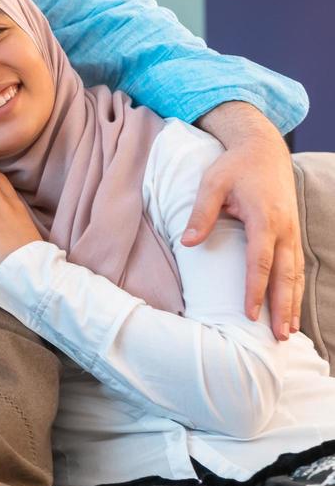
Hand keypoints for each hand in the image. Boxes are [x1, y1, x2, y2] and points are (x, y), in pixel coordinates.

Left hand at [186, 102, 301, 338]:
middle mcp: (284, 229)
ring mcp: (292, 231)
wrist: (263, 149)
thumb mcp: (212, 183)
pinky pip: (296, 265)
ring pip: (295, 273)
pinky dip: (295, 288)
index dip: (255, 289)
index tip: (249, 313)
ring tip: (289, 331)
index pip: (260, 262)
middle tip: (280, 336)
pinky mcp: (292, 232)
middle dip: (282, 306)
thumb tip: (188, 243)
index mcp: (264, 219)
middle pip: (285, 274)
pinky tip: (292, 306)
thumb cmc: (234, 167)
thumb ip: (201, 214)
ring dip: (293, 302)